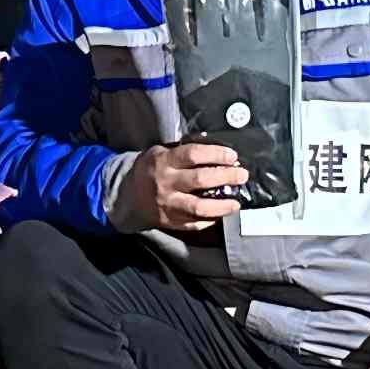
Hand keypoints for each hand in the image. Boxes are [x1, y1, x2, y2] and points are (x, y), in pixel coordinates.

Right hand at [115, 142, 254, 237]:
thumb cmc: (151, 169)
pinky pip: (194, 224)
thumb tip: (214, 144)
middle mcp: (166, 183)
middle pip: (201, 180)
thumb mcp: (161, 151)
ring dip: (222, 206)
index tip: (231, 156)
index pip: (193, 155)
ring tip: (235, 203)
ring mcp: (168, 205)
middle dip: (226, 177)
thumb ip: (184, 149)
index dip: (216, 154)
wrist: (129, 195)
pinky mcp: (171, 221)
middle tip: (241, 175)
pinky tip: (220, 214)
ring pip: (199, 207)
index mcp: (164, 161)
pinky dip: (210, 220)